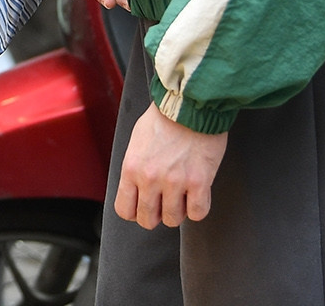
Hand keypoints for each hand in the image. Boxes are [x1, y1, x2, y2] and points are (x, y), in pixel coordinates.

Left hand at [115, 104, 227, 227]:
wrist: (189, 104)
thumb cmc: (164, 118)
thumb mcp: (136, 141)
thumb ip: (135, 167)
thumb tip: (135, 189)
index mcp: (131, 168)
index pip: (124, 210)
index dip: (135, 212)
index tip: (143, 207)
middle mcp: (150, 178)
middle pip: (148, 220)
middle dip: (156, 215)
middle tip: (164, 203)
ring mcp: (175, 182)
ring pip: (173, 219)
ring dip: (178, 211)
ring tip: (182, 194)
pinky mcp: (199, 182)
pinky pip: (197, 213)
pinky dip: (197, 208)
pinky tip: (197, 194)